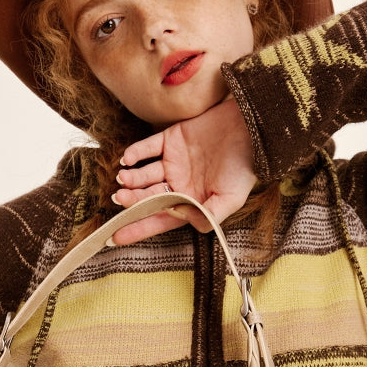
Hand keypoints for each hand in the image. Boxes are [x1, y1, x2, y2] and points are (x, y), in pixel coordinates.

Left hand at [111, 97, 256, 243]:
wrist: (251, 129)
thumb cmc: (244, 168)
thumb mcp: (230, 199)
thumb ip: (206, 215)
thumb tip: (177, 216)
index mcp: (190, 201)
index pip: (159, 219)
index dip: (138, 228)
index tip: (116, 237)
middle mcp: (178, 184)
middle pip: (147, 197)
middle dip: (131, 201)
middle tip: (119, 199)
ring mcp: (173, 162)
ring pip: (144, 174)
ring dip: (131, 178)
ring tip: (123, 179)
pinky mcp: (171, 139)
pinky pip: (147, 148)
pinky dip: (135, 153)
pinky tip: (128, 159)